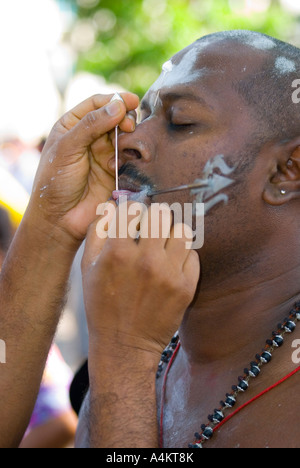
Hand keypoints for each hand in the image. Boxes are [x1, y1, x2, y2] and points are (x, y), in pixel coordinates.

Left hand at [27, 93, 138, 245]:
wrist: (61, 218)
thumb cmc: (56, 181)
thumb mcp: (68, 148)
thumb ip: (91, 126)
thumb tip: (118, 106)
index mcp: (73, 125)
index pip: (97, 104)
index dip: (114, 100)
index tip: (131, 101)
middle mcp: (90, 137)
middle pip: (115, 117)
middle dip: (125, 118)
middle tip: (129, 126)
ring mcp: (104, 154)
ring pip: (125, 136)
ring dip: (129, 137)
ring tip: (126, 143)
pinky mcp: (116, 171)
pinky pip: (129, 157)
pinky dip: (130, 156)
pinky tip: (121, 163)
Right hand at [82, 202, 199, 356]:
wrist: (124, 346)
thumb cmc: (102, 305)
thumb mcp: (87, 268)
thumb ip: (97, 231)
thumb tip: (112, 206)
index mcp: (118, 252)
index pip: (133, 208)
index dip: (132, 211)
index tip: (133, 219)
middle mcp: (146, 260)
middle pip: (162, 213)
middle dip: (154, 219)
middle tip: (150, 231)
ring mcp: (169, 274)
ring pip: (182, 231)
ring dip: (172, 236)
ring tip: (163, 248)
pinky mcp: (186, 287)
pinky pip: (193, 254)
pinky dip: (183, 257)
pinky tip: (171, 267)